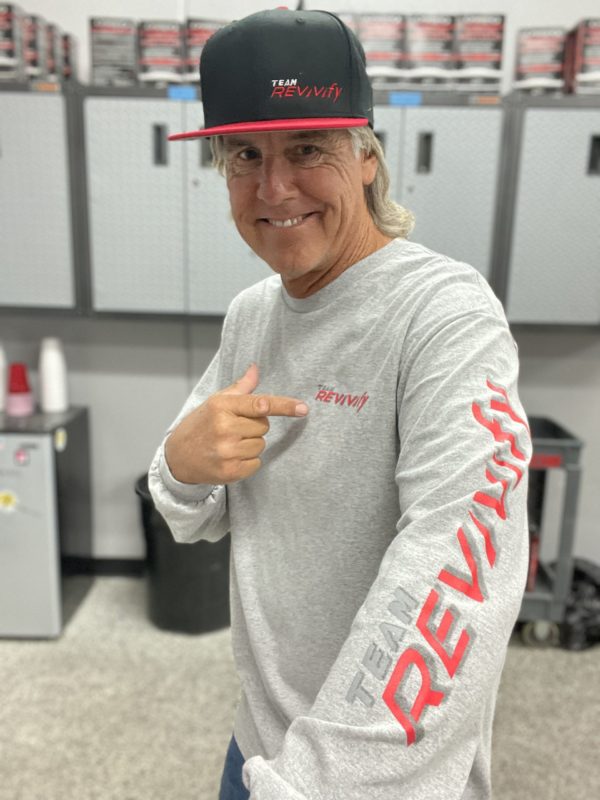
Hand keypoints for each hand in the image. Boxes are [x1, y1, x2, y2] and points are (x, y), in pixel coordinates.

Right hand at [164, 363, 307, 484]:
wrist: (177, 457)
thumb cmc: (201, 425)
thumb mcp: (216, 402)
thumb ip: (241, 387)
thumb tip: (255, 368)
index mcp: (222, 406)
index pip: (260, 404)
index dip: (284, 406)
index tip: (302, 408)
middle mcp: (225, 428)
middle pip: (264, 426)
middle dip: (253, 427)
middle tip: (233, 429)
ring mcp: (227, 451)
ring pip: (261, 445)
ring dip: (250, 444)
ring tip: (229, 444)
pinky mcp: (230, 471)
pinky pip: (256, 462)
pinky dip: (247, 461)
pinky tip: (230, 457)